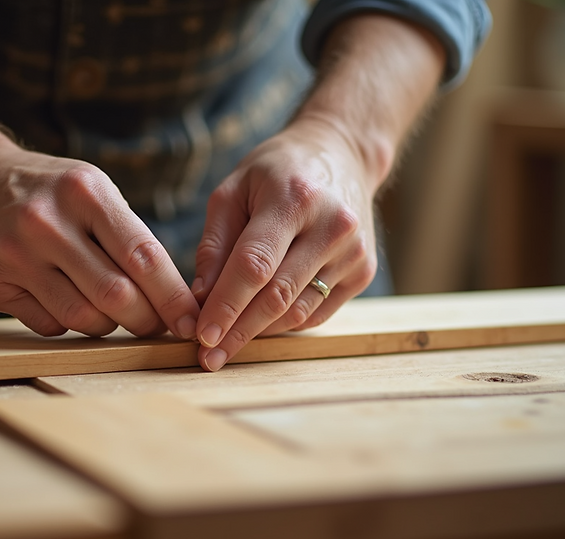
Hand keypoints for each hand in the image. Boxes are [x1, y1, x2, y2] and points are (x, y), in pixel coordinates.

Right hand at [0, 142, 200, 338]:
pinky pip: (48, 324)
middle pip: (116, 295)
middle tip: (157, 327)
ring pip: (83, 318)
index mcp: (85, 192)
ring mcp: (13, 255)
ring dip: (108, 325)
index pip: (143, 256)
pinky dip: (67, 322)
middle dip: (146, 320)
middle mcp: (46, 222)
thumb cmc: (47, 191)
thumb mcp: (91, 189)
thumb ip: (128, 237)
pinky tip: (63, 299)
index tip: (191, 322)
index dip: (174, 298)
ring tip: (110, 312)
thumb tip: (176, 300)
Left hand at [192, 121, 378, 370]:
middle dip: (238, 331)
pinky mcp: (363, 272)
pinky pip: (316, 313)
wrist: (342, 154)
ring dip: (259, 333)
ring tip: (226, 345)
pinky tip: (260, 325)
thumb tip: (201, 299)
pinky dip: (284, 324)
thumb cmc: (277, 171)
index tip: (201, 335)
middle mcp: (332, 227)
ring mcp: (353, 253)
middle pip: (278, 296)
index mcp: (294, 199)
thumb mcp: (233, 190)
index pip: (255, 265)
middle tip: (208, 358)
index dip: (226, 305)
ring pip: (297, 311)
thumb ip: (215, 244)